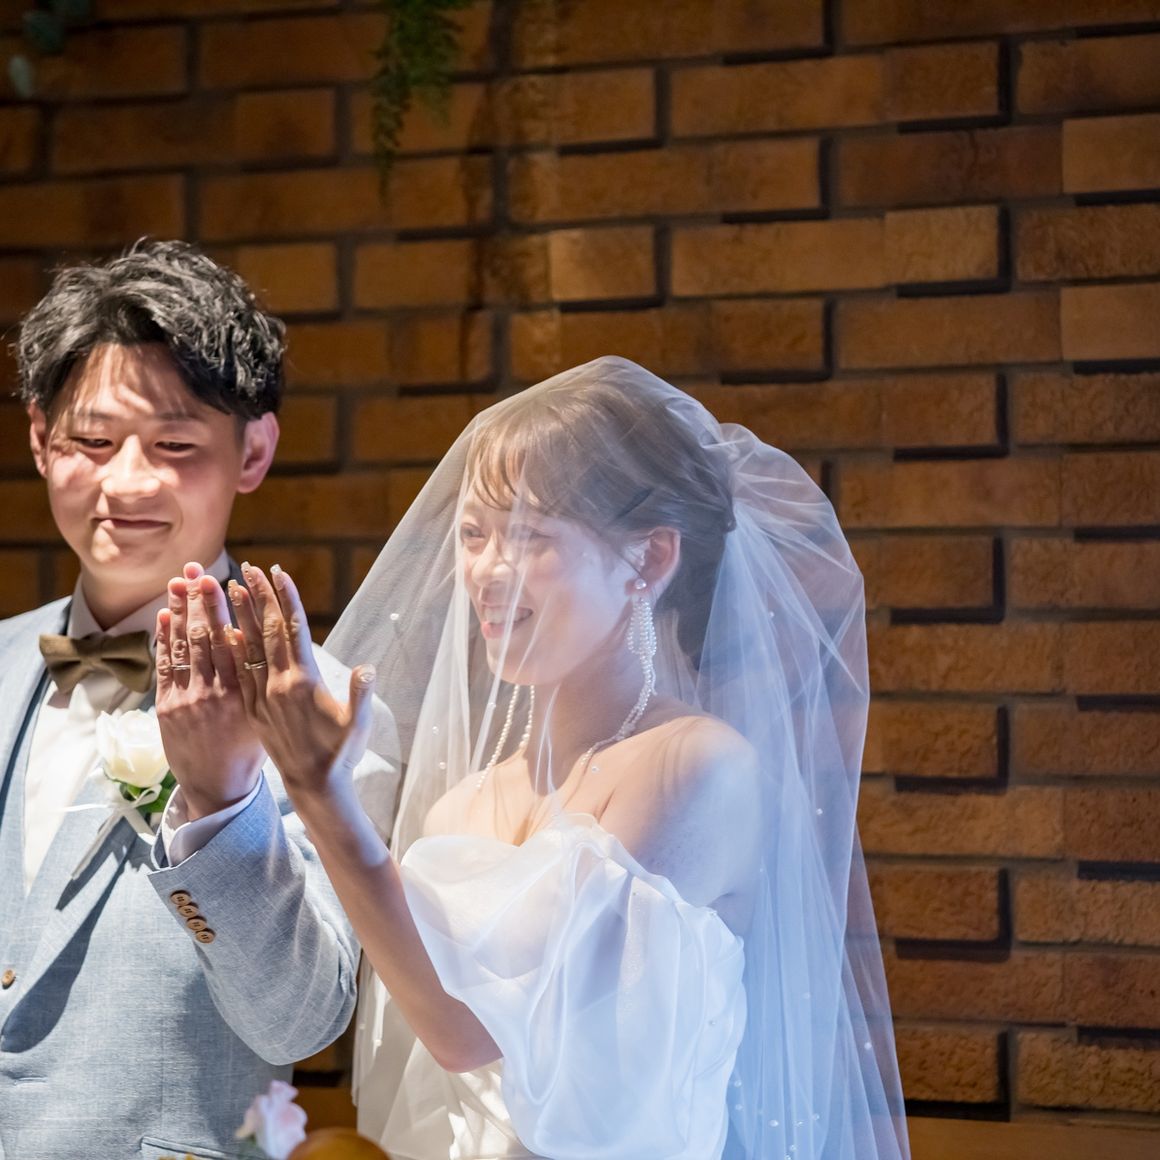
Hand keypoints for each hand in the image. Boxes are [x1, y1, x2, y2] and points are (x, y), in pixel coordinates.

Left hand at [156, 562, 266, 819]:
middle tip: (201, 570)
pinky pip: (167, 667)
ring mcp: (190, 699)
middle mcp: (217, 692)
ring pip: (185, 646)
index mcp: (249, 694)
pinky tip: (164, 615)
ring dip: (181, 611)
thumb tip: (318, 655)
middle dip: (203, 600)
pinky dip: (164, 640)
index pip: (241, 639)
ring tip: (181, 579)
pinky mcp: (170, 708)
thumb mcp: (280, 720)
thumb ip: (282, 683)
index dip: (236, 609)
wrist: (220, 791)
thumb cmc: (255, 756)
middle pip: (208, 635)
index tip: (236, 581)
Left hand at [224, 562, 375, 804]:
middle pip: (266, 631)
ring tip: (229, 588)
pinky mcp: (252, 708)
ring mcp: (262, 696)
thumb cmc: (341, 753)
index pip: (294, 630)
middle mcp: (279, 685)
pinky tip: (223, 631)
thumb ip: (361, 694)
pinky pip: (237, 672)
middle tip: (248, 568)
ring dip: (238, 616)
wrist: (314, 785)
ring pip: (247, 648)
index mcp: (305, 682)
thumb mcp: (358, 723)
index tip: (278, 573)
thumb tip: (367, 668)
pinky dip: (230, 649)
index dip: (286, 599)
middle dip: (257, 597)